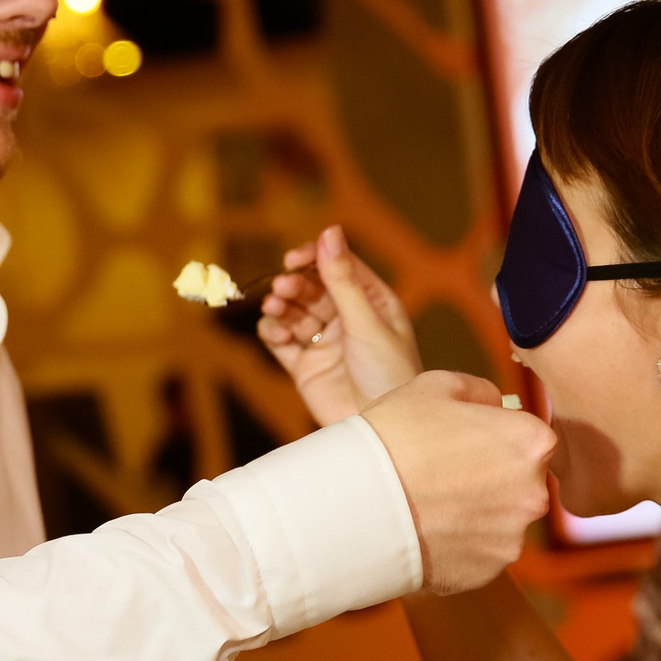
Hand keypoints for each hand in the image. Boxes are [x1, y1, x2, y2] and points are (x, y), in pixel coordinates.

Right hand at [258, 225, 420, 426]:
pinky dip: (273, 331)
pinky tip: (274, 331)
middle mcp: (347, 319)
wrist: (378, 429)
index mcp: (373, 302)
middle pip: (312, 288)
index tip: (293, 259)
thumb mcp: (366, 321)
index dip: (315, 258)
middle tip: (282, 288)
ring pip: (294, 311)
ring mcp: (324, 342)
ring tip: (275, 308)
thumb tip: (329, 231)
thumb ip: (342, 279)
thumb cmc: (388, 374)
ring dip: (281, 305)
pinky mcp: (304, 366)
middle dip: (295, 285)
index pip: (338, 267)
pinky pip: (281, 340)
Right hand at [363, 372, 555, 593]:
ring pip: (501, 521)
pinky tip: (427, 531)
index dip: (495, 439)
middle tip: (445, 475)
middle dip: (492, 479)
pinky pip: (480, 554)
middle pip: (521, 483)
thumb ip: (480, 391)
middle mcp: (535, 492)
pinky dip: (460, 546)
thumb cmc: (395, 434)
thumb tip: (497, 405)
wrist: (357, 501)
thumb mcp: (436, 386)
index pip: (530, 438)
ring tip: (431, 505)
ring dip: (477, 515)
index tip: (463, 444)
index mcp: (532, 442)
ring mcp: (513, 536)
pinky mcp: (489, 571)